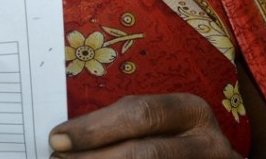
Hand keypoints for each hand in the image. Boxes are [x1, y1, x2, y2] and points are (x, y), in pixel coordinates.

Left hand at [48, 94, 239, 157]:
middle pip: (142, 153)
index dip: (95, 128)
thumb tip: (66, 137)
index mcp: (191, 112)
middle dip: (93, 158)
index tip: (57, 138)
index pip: (138, 115)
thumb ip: (121, 125)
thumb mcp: (158, 123)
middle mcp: (208, 145)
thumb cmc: (172, 139)